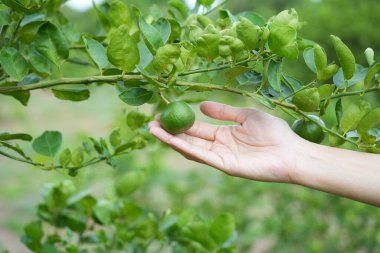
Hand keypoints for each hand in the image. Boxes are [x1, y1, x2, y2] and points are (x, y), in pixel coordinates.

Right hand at [149, 101, 304, 182]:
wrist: (291, 151)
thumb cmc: (273, 132)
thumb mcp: (245, 115)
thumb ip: (224, 111)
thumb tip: (201, 105)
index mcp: (224, 134)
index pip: (197, 129)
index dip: (181, 123)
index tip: (165, 114)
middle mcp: (219, 146)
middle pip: (189, 139)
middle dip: (170, 132)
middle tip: (151, 123)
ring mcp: (220, 157)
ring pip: (191, 149)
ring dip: (171, 140)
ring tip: (153, 130)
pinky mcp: (224, 165)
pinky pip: (201, 156)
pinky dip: (184, 148)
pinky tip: (170, 139)